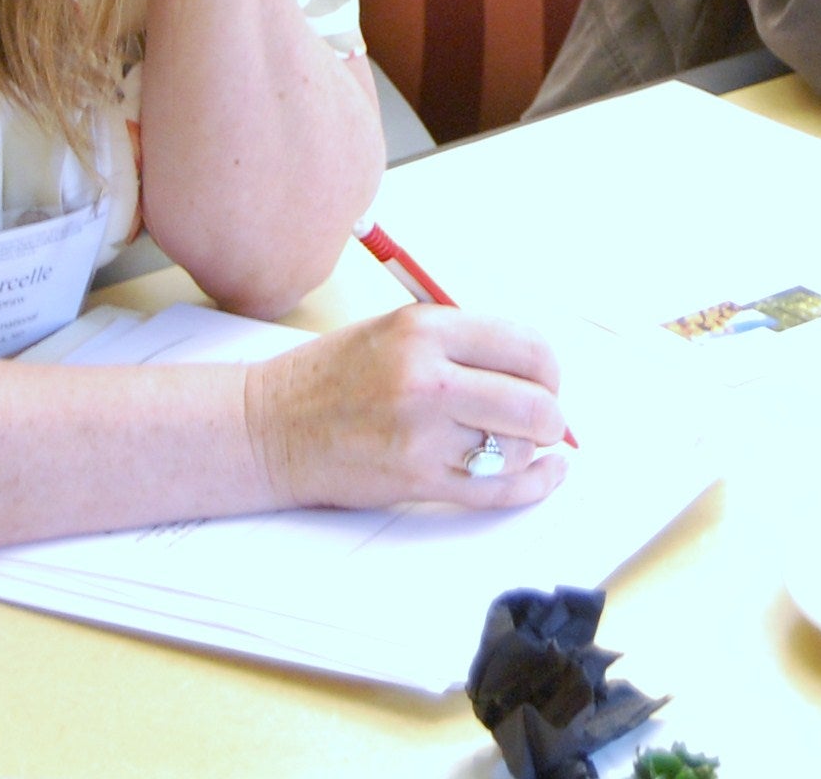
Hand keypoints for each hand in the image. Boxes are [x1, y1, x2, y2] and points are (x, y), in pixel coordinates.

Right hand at [242, 305, 572, 511]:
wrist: (269, 426)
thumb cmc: (329, 376)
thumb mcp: (394, 330)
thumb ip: (460, 342)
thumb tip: (532, 368)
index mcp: (425, 329)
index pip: (525, 347)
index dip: (548, 368)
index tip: (545, 379)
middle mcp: (428, 378)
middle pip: (534, 402)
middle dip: (551, 415)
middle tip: (545, 417)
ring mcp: (423, 434)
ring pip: (519, 449)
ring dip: (533, 450)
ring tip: (522, 444)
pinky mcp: (416, 480)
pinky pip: (497, 491)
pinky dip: (532, 486)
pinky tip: (546, 475)